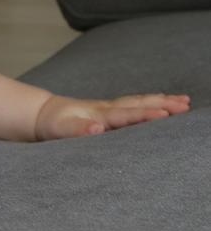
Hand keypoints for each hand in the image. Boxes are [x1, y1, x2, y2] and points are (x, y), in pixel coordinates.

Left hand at [35, 92, 190, 140]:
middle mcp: (107, 109)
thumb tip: (97, 129)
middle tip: (186, 105)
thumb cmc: (52, 124)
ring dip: (161, 101)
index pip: (126, 115)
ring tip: (184, 101)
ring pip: (139, 102)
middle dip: (163, 104)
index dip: (146, 115)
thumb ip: (78, 129)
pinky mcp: (109, 111)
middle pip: (139, 104)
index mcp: (98, 115)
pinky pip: (135, 105)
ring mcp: (109, 108)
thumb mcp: (61, 129)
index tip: (166, 114)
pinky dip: (150, 102)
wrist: (43, 114)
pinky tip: (161, 102)